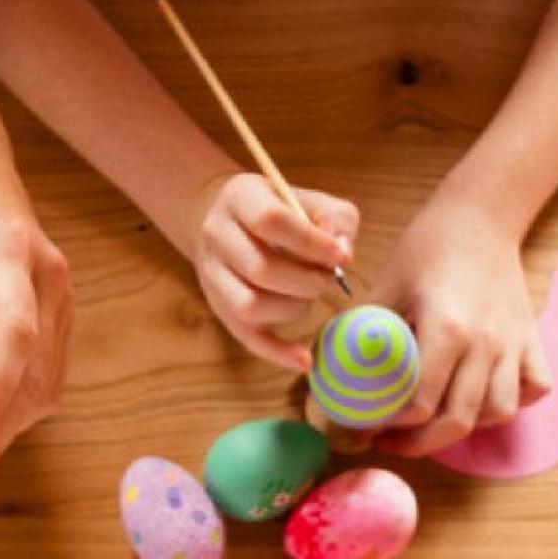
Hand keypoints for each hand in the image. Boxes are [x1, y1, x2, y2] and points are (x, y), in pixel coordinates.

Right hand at [192, 171, 356, 371]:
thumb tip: (344, 255)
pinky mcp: (219, 307)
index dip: (311, 242)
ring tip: (310, 297)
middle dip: (306, 281)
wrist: (229, 220)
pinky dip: (277, 353)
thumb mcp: (308, 200)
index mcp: (239, 198)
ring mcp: (213, 275)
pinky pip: (245, 337)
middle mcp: (217, 236)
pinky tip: (304, 360)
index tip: (340, 257)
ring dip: (292, 309)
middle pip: (260, 269)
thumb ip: (336, 220)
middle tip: (327, 280)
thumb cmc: (280, 210)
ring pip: (248, 306)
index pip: (270, 220)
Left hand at [372, 194, 552, 457]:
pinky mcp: (531, 339)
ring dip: (467, 425)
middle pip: (458, 420)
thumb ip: (360, 334)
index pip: (421, 402)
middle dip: (421, 442)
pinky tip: (486, 395)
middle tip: (394, 440)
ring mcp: (513, 342)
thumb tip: (329, 377)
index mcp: (446, 327)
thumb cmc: (427, 248)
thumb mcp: (385, 285)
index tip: (369, 425)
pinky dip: (514, 400)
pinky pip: (535, 388)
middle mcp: (485, 341)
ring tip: (437, 420)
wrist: (479, 215)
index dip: (391, 424)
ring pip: (498, 412)